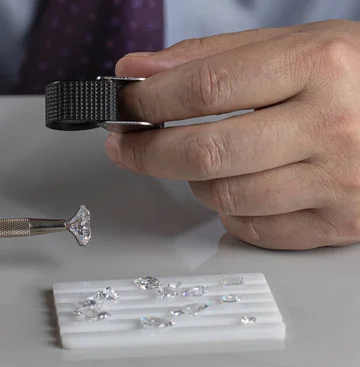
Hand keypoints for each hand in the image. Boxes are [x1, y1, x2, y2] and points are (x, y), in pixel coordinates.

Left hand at [106, 19, 359, 249]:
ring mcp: (337, 182)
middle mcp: (331, 126)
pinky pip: (256, 230)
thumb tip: (137, 73)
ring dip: (194, 181)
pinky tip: (238, 187)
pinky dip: (230, 213)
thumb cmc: (355, 78)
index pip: (206, 88)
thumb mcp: (293, 45)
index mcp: (319, 66)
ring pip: (225, 196)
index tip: (122, 108)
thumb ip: (211, 57)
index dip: (149, 102)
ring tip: (201, 159)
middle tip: (126, 145)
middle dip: (149, 152)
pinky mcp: (338, 223)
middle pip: (207, 151)